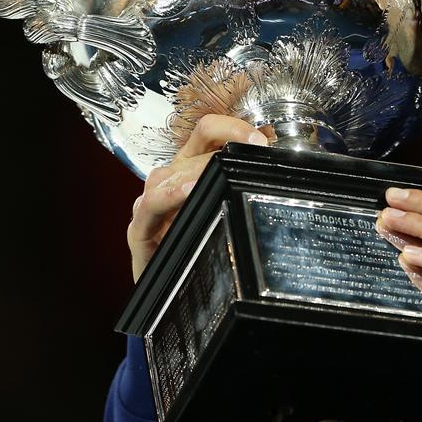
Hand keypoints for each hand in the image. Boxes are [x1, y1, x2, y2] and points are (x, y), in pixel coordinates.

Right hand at [127, 114, 267, 281]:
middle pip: (193, 149)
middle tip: (252, 154)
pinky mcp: (139, 229)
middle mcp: (172, 177)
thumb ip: (246, 183)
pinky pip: (149, 205)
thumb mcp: (229, 207)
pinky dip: (168, 195)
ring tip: (220, 170)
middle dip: (223, 150)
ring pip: (171, 173)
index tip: (261, 140)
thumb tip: (281, 162)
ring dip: (198, 169)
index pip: (209, 131)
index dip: (233, 127)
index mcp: (193, 166)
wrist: (173, 294)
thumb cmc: (203, 246)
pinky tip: (187, 190)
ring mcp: (153, 202)